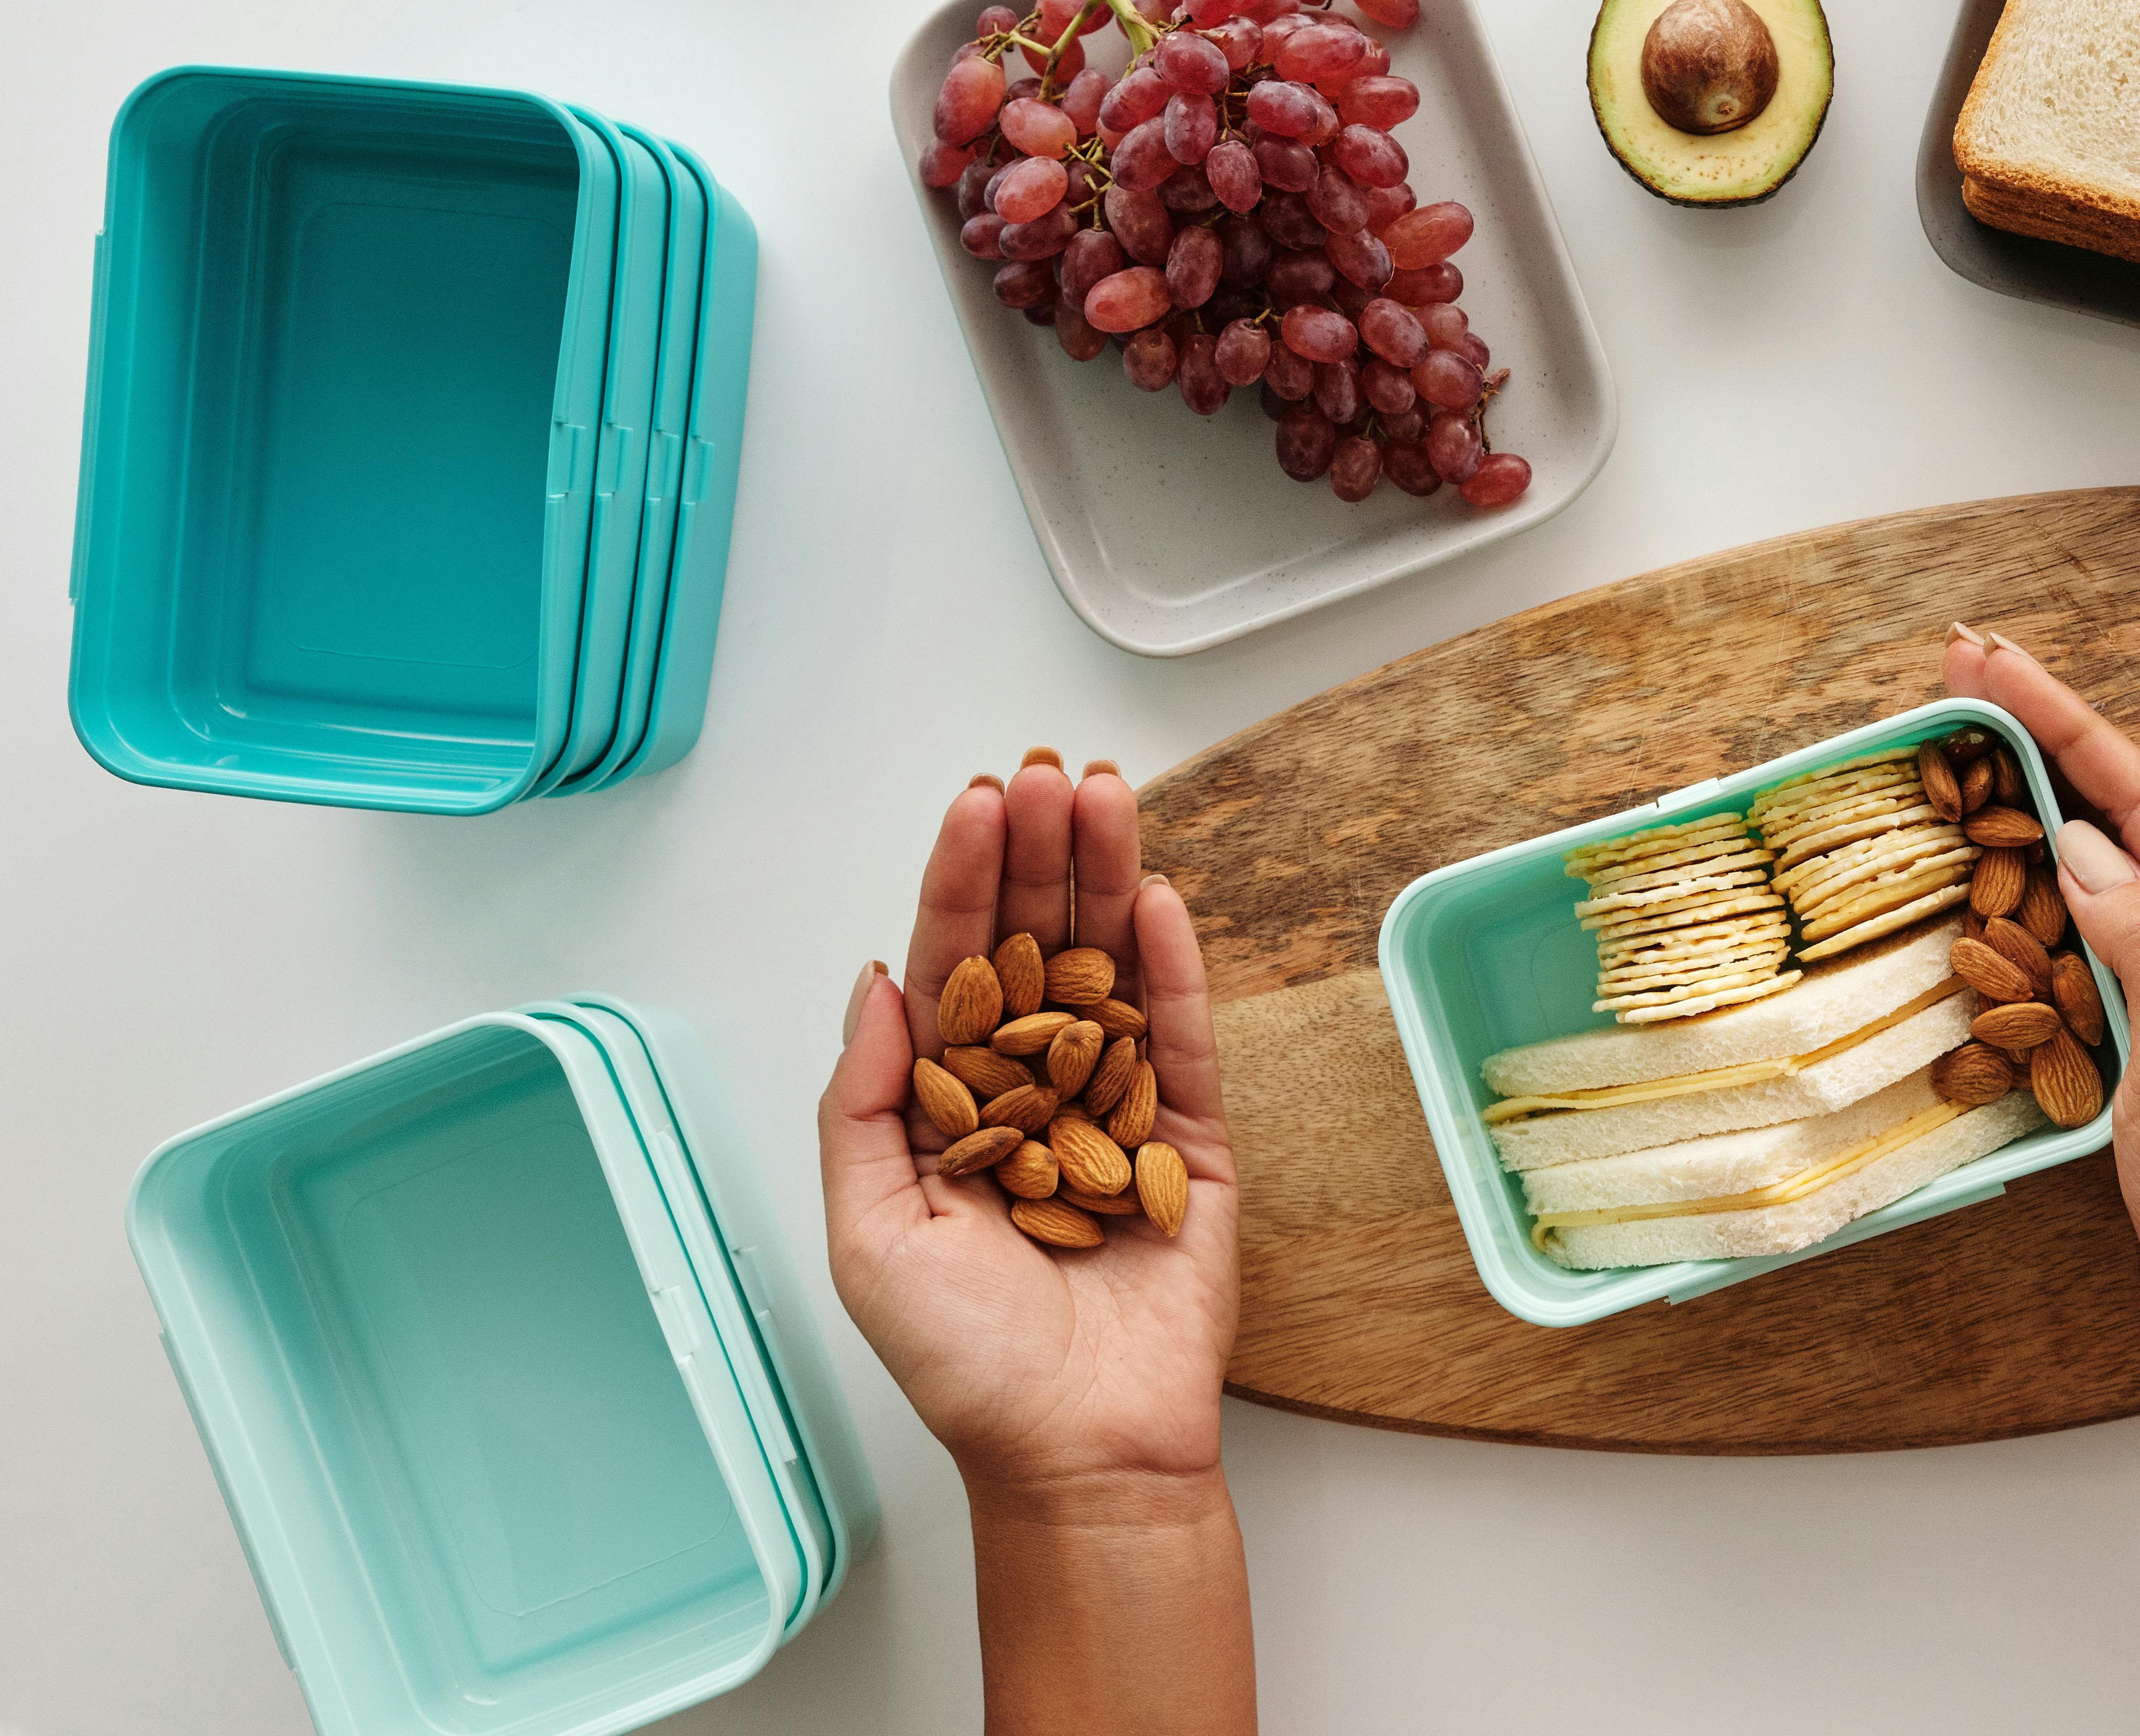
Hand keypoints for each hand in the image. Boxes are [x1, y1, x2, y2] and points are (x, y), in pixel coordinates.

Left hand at [819, 754, 1241, 1505]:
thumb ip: (866, 1102)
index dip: (961, 885)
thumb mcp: (868, 1232)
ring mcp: (1116, 1106)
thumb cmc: (965, 1363)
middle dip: (1038, 855)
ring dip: (1107, 878)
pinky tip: (1156, 897)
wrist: (1077, 1447)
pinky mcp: (1190, 1139)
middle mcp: (1033, 1090)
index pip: (954, 968)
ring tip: (1105, 797)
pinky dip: (1171, 965)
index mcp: (952, 1107)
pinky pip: (1180, 1037)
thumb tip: (877, 983)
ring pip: (1110, 968)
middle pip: (1036, 945)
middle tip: (1044, 774)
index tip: (974, 804)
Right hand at [1942, 634, 2139, 1391]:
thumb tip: (2089, 845)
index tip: (1991, 661)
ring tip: (1974, 733)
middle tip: (1965, 666)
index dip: (2065, 722)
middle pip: (2129, 810)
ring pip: (2112, 859)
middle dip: (2049, 732)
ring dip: (2045, 792)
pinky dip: (2048, 877)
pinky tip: (2012, 862)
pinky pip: (2102, 925)